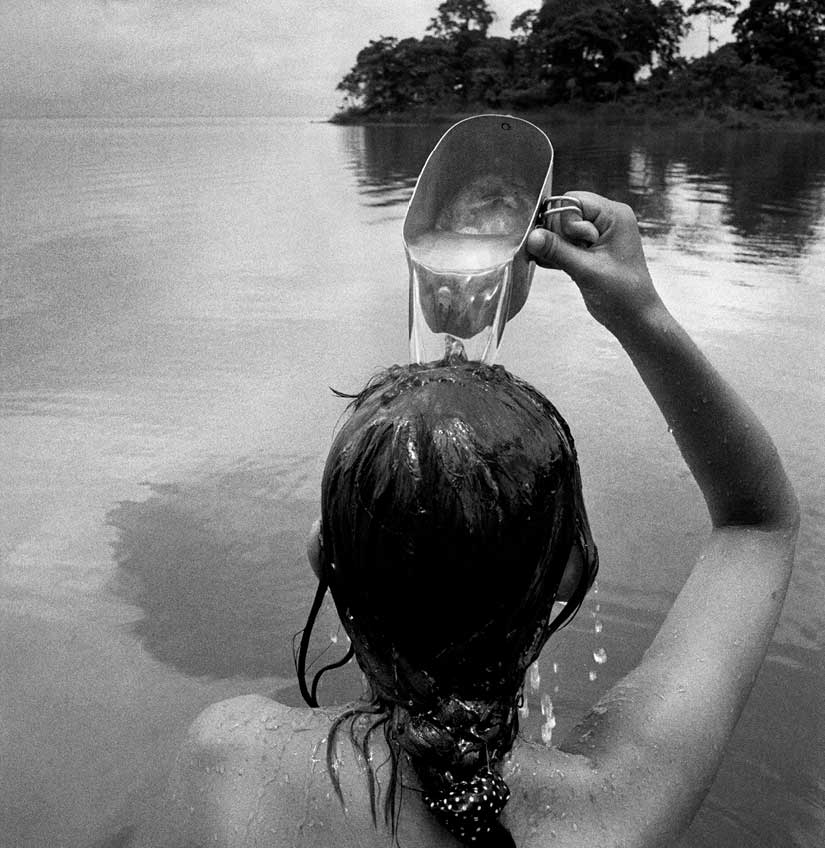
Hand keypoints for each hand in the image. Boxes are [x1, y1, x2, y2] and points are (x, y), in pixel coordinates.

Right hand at [527, 191, 660, 332]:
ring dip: (557, 247)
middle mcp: (607, 219)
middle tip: (573, 258)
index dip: (562, 222)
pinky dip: (558, 254)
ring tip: (567, 265)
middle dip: (558, 235)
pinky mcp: (590, 249)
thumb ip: (558, 250)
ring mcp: (599, 234)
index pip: (573, 200)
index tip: (572, 246)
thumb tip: (532, 236)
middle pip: (565, 213)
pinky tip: (557, 266)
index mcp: (614, 215)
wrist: (634, 318)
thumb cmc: (622, 294)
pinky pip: (565, 242)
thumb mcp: (586, 270)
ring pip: (562, 229)